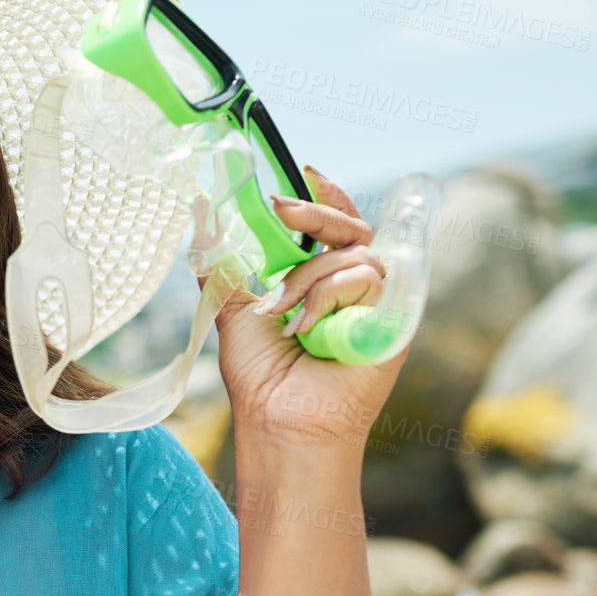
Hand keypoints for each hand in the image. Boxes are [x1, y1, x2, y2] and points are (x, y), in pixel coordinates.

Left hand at [211, 167, 405, 451]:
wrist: (280, 422)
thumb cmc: (261, 376)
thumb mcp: (234, 307)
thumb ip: (224, 262)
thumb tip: (201, 211)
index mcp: (323, 283)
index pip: (336, 226)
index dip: (324, 197)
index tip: (301, 173)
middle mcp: (355, 290)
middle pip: (352, 228)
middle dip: (314, 214)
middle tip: (278, 210)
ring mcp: (377, 304)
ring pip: (352, 254)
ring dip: (306, 279)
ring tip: (278, 314)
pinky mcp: (394, 320)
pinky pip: (367, 276)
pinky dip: (327, 296)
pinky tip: (304, 329)